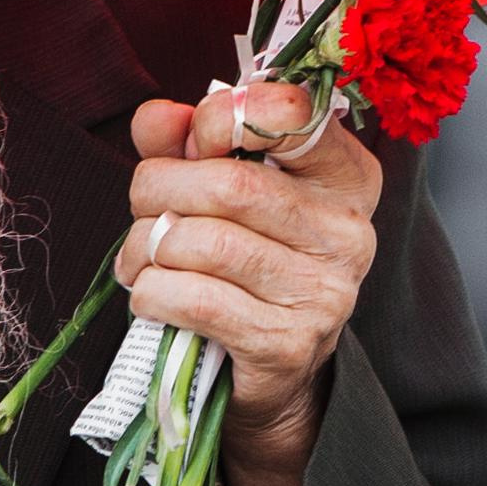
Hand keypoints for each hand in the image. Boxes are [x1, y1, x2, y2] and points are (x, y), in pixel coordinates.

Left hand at [116, 78, 381, 485]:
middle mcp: (347, 232)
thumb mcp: (221, 190)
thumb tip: (157, 117)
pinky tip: (151, 295)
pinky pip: (197, 300)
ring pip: (205, 243)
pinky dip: (153, 293)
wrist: (270, 370)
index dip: (221, 118)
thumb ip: (186, 142)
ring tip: (140, 259)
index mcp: (345, 176)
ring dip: (147, 248)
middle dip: (159, 189)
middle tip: (144, 210)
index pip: (292, 115)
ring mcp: (323, 293)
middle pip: (228, 185)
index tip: (192, 142)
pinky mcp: (287, 345)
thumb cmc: (242, 262)